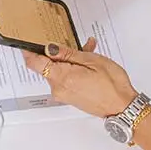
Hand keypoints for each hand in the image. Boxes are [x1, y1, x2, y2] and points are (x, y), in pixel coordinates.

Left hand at [23, 38, 137, 117]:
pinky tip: (87, 64)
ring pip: (58, 72)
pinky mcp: (69, 97)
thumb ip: (68, 53)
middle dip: (59, 53)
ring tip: (88, 52)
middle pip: (47, 66)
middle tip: (73, 43)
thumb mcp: (91, 60)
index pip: (35, 63)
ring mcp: (63, 94)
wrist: (121, 107)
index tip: (29, 42)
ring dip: (69, 60)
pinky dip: (73, 69)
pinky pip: (65, 79)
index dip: (29, 51)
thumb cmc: (111, 85)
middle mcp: (58, 88)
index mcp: (61, 77)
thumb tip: (50, 48)